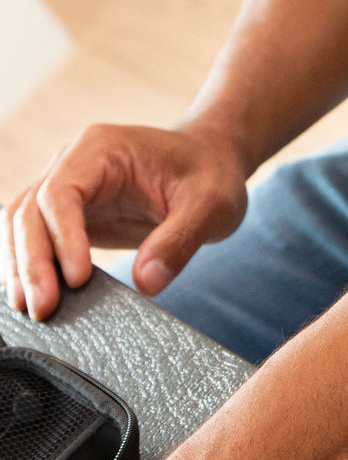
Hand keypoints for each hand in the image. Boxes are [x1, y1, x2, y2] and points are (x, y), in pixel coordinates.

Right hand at [1, 123, 248, 319]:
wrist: (212, 161)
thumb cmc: (212, 174)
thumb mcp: (212, 204)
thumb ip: (180, 240)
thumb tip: (147, 283)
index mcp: (102, 149)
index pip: (61, 192)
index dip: (62, 237)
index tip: (78, 278)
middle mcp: (74, 163)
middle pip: (30, 211)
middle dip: (32, 262)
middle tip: (43, 308)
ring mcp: (69, 187)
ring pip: (23, 225)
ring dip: (23, 267)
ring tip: (32, 310)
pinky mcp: (73, 213)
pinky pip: (38, 238)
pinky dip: (32, 266)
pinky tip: (36, 296)